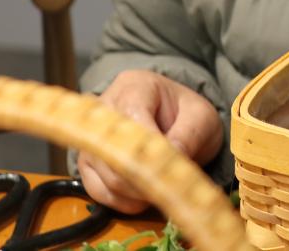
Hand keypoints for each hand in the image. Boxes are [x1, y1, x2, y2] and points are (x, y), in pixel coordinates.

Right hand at [76, 70, 223, 213]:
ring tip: (162, 188)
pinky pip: (98, 191)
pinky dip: (124, 202)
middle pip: (115, 154)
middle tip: (171, 186)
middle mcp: (103, 109)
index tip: (173, 168)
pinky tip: (145, 196)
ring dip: (137, 193)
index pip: (132, 117)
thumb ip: (188, 134)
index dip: (151, 149)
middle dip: (146, 178)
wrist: (174, 120)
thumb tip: (172, 159)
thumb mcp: (201, 117)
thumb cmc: (186, 114)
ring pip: (106, 177)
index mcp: (134, 86)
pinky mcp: (88, 164)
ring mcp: (91, 137)